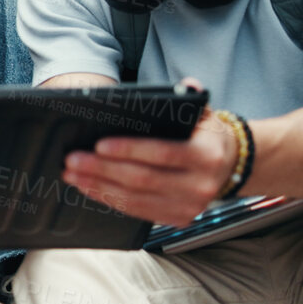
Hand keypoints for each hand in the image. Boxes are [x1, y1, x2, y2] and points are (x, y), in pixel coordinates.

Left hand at [62, 98, 238, 225]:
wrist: (229, 166)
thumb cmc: (206, 136)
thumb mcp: (205, 114)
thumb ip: (193, 98)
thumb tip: (189, 85)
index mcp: (207, 155)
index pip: (163, 153)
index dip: (129, 150)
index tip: (99, 145)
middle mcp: (200, 185)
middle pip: (143, 179)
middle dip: (103, 169)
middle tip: (73, 160)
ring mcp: (189, 207)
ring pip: (135, 199)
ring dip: (99, 186)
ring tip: (73, 174)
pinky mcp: (177, 218)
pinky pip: (137, 211)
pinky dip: (110, 199)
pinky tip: (90, 188)